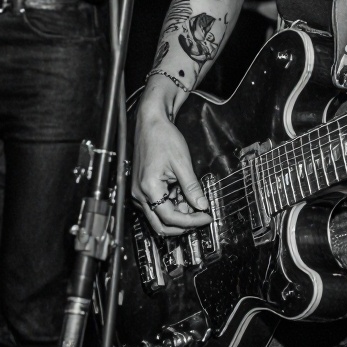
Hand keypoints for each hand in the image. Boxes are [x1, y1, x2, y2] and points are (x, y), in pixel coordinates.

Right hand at [132, 80, 210, 235]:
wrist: (151, 122)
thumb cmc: (162, 137)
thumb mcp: (182, 163)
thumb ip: (192, 188)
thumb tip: (202, 206)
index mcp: (148, 188)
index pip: (170, 217)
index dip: (191, 221)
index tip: (206, 217)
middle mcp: (139, 194)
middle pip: (161, 224)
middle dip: (183, 225)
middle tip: (201, 217)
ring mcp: (139, 192)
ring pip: (159, 216)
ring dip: (178, 215)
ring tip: (194, 203)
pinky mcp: (143, 188)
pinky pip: (157, 205)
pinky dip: (172, 205)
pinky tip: (184, 197)